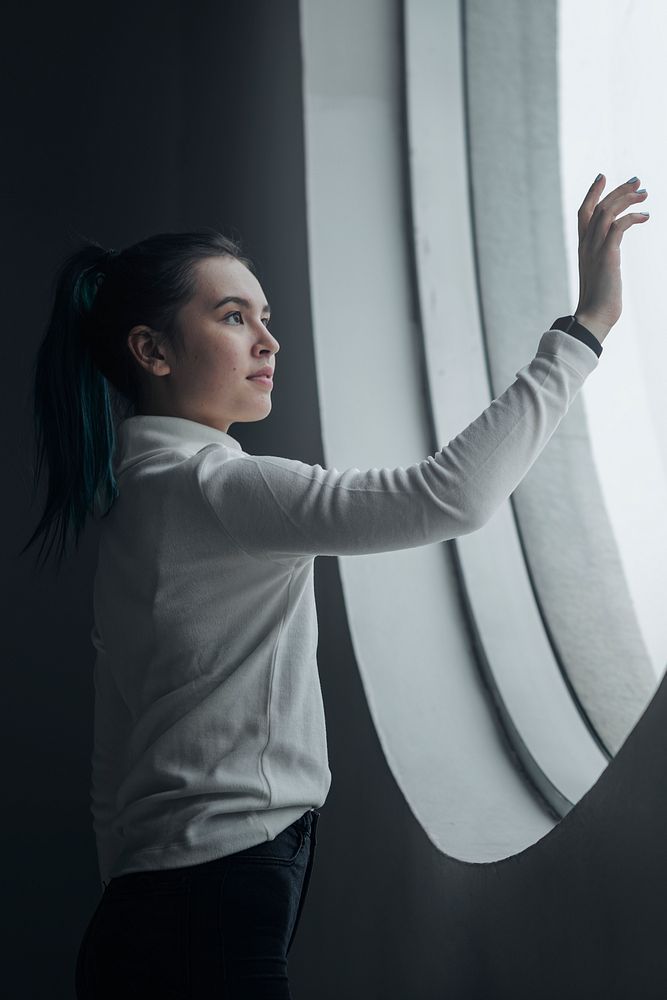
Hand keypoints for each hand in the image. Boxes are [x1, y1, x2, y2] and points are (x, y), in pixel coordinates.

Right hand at [574, 174, 648, 343]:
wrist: (595, 316)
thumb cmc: (600, 301)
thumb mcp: (600, 274)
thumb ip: (603, 259)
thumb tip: (610, 256)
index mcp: (583, 247)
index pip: (584, 212)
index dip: (592, 193)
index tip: (603, 177)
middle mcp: (586, 245)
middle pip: (599, 207)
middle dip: (617, 190)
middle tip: (637, 182)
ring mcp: (595, 249)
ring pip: (607, 212)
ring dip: (626, 199)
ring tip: (644, 194)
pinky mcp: (607, 255)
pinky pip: (618, 226)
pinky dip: (632, 217)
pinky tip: (645, 216)